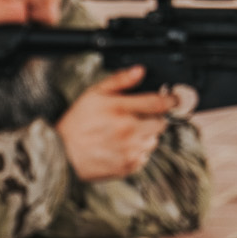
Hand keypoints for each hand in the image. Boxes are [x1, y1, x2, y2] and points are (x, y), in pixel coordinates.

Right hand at [55, 67, 173, 180]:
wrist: (63, 155)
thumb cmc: (77, 123)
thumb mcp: (93, 94)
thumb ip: (119, 81)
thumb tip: (139, 71)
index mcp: (121, 111)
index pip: (158, 103)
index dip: (170, 99)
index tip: (173, 99)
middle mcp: (129, 131)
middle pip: (161, 123)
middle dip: (154, 118)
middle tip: (139, 117)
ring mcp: (130, 151)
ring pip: (154, 140)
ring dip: (146, 135)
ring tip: (126, 134)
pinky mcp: (129, 166)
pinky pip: (145, 156)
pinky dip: (138, 151)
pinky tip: (121, 147)